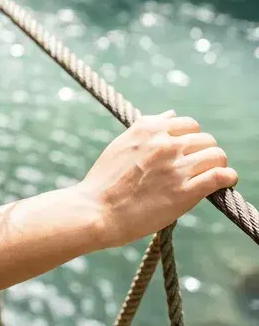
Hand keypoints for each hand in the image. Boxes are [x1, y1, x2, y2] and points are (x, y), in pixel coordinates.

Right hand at [78, 110, 237, 249]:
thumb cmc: (106, 180)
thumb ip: (148, 127)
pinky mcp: (185, 192)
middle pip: (205, 138)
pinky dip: (227, 177)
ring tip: (214, 174)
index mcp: (148, 129)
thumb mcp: (122, 143)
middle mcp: (164, 143)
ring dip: (218, 164)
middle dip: (206, 151)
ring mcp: (176, 167)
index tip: (191, 150)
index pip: (188, 124)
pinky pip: (219, 176)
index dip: (192, 137)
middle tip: (201, 165)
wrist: (97, 210)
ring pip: (216, 155)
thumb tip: (171, 115)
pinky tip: (226, 181)